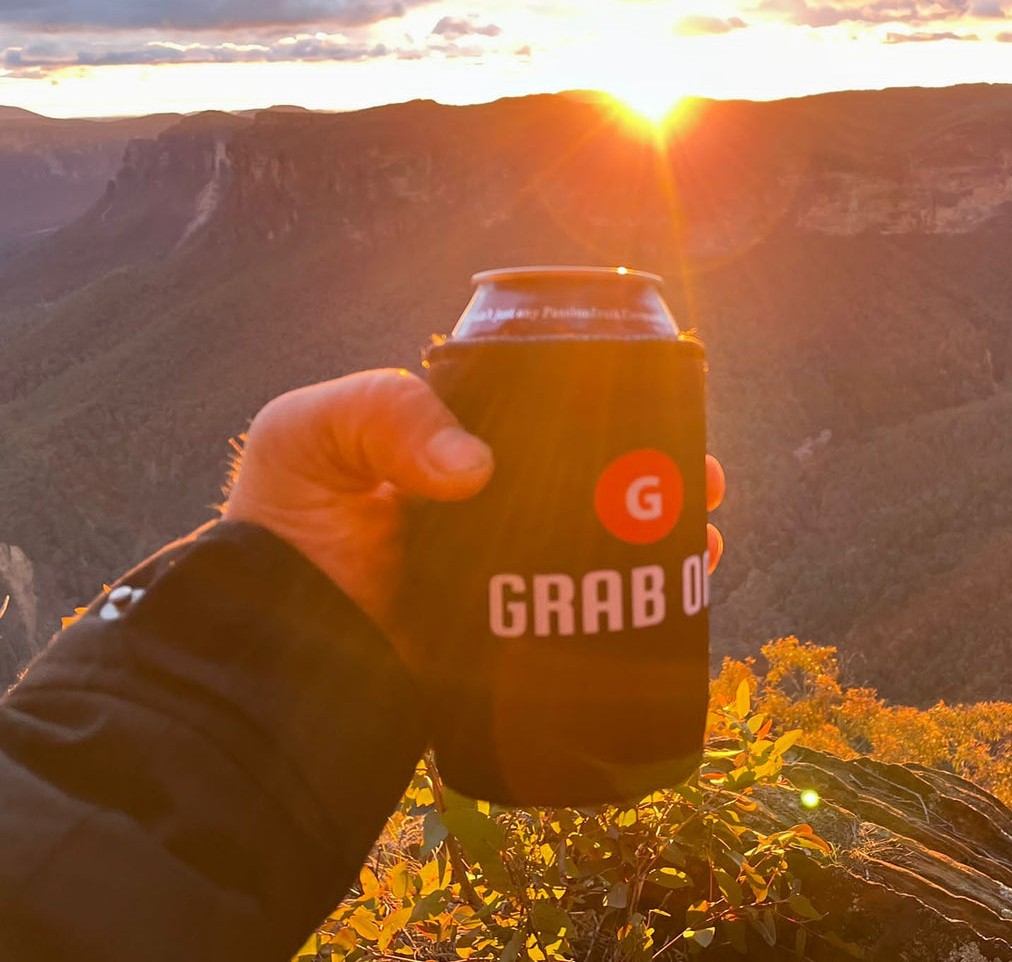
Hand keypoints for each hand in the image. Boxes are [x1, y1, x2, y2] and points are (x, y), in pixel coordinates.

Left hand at [223, 369, 724, 638]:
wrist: (259, 646)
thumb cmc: (278, 523)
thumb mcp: (312, 433)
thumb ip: (385, 415)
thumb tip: (477, 470)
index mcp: (459, 448)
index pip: (554, 416)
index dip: (615, 411)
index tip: (665, 414)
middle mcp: (495, 505)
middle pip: (598, 481)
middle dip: (660, 477)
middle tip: (703, 482)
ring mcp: (510, 569)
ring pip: (607, 544)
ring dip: (665, 538)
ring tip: (705, 538)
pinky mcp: (515, 630)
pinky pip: (590, 612)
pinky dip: (641, 605)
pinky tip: (682, 596)